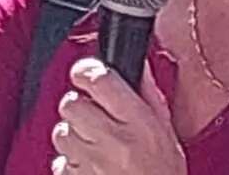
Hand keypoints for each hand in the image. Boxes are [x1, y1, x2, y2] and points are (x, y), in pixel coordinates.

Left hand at [51, 55, 189, 174]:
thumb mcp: (168, 139)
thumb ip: (149, 98)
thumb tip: (138, 65)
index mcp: (140, 125)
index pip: (97, 77)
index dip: (87, 73)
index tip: (89, 78)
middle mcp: (114, 142)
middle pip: (71, 103)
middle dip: (82, 111)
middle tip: (100, 126)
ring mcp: (91, 164)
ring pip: (61, 131)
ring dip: (75, 140)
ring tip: (101, 155)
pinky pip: (60, 161)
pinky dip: (72, 165)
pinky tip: (95, 173)